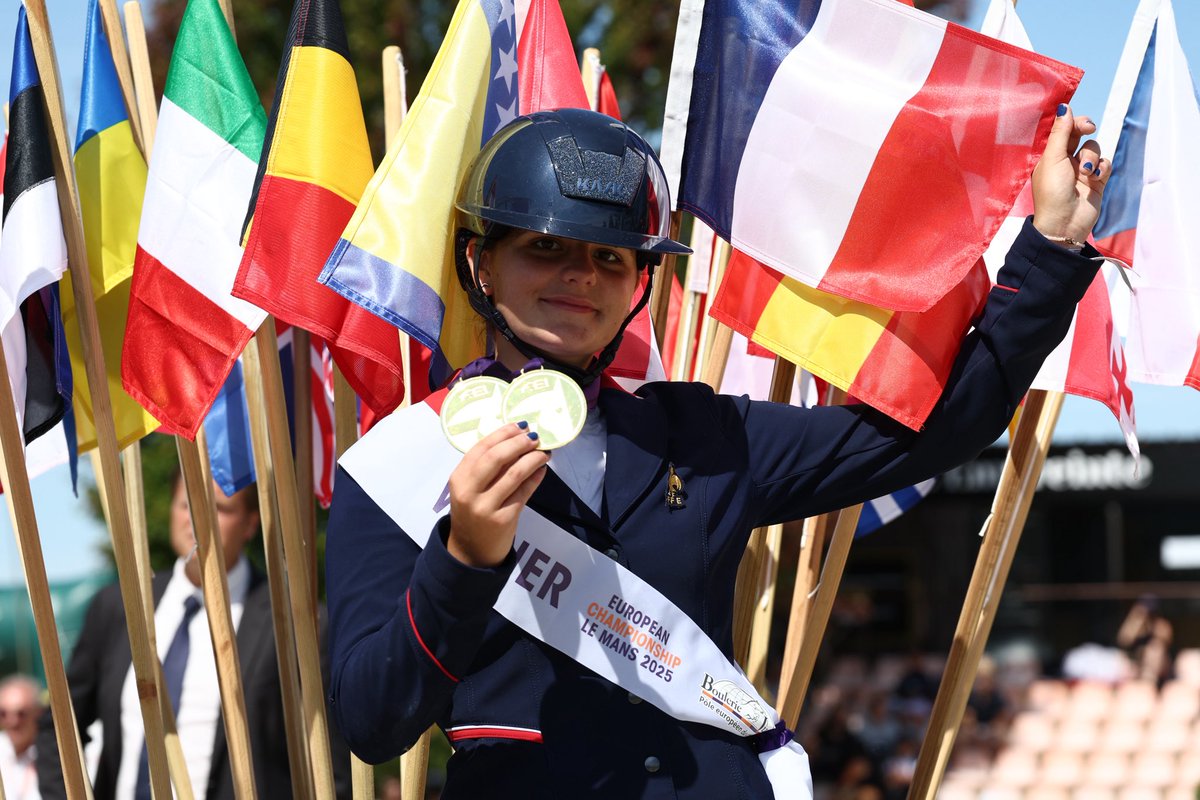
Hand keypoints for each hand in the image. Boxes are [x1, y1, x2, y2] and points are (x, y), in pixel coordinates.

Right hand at [446, 423, 549, 566]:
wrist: (471, 552)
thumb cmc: (472, 514)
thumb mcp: (469, 490)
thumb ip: (484, 469)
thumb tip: (515, 441)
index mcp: (458, 479)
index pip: (480, 448)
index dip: (502, 434)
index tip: (519, 426)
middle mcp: (469, 492)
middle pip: (496, 458)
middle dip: (518, 443)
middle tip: (535, 437)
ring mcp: (486, 507)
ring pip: (514, 474)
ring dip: (533, 459)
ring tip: (544, 452)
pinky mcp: (504, 519)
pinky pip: (524, 492)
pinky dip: (535, 477)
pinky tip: (542, 470)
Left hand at [1031, 104, 1110, 243]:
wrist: (1065, 223)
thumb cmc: (1052, 192)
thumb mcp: (1052, 159)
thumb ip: (1060, 133)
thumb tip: (1065, 106)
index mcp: (1049, 156)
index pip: (1062, 130)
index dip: (1072, 121)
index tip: (1079, 120)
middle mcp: (1064, 160)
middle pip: (1080, 134)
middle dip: (1085, 129)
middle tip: (1089, 128)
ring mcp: (1081, 170)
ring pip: (1094, 148)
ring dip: (1092, 156)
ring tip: (1085, 172)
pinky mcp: (1096, 180)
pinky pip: (1105, 163)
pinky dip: (1102, 168)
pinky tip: (1095, 178)